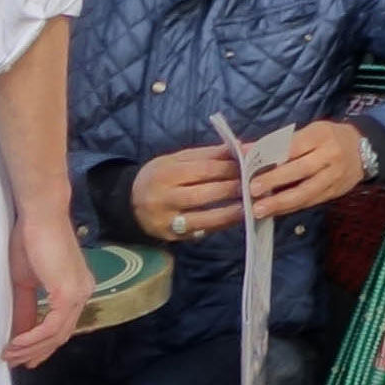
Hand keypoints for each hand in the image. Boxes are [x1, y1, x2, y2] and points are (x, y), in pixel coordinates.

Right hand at [8, 203, 93, 366]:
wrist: (40, 215)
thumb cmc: (31, 240)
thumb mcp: (26, 282)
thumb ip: (27, 308)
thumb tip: (19, 333)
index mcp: (77, 288)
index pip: (62, 325)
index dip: (42, 344)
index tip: (22, 356)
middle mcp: (83, 291)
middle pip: (61, 334)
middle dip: (36, 352)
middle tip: (14, 362)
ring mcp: (79, 292)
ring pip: (57, 334)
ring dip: (30, 348)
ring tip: (8, 354)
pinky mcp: (69, 292)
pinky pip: (52, 326)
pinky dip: (33, 338)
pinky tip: (16, 344)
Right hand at [126, 144, 249, 243]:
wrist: (129, 203)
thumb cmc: (160, 176)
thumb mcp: (177, 159)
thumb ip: (208, 154)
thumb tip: (241, 146)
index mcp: (167, 173)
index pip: (204, 169)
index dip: (230, 168)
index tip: (251, 165)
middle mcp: (165, 198)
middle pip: (205, 194)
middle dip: (233, 189)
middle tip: (256, 185)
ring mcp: (167, 220)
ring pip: (204, 217)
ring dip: (231, 212)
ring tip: (251, 204)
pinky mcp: (171, 237)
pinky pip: (200, 231)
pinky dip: (220, 225)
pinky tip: (237, 218)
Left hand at [238, 122, 374, 221]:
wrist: (364, 149)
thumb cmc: (328, 138)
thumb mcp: (309, 132)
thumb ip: (279, 142)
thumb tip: (245, 150)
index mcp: (320, 135)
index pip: (292, 146)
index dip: (269, 155)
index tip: (248, 163)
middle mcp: (330, 156)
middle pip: (300, 169)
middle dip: (274, 180)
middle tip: (251, 189)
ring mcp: (334, 176)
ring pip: (306, 191)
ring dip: (280, 202)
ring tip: (259, 210)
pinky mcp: (334, 192)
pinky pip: (310, 202)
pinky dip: (291, 208)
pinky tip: (275, 212)